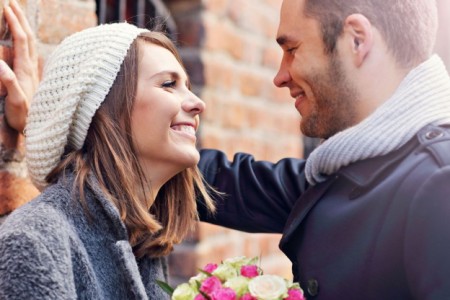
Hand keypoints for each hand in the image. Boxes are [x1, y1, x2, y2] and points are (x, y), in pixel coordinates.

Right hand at [0, 0, 38, 132]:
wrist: (37, 127)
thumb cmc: (24, 116)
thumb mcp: (15, 101)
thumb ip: (9, 83)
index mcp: (26, 70)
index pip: (22, 41)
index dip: (15, 24)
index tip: (8, 8)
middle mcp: (32, 68)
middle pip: (28, 38)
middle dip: (20, 19)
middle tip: (12, 2)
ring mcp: (33, 71)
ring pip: (31, 44)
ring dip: (24, 27)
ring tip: (16, 14)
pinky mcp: (32, 76)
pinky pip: (29, 52)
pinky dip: (25, 39)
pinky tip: (22, 38)